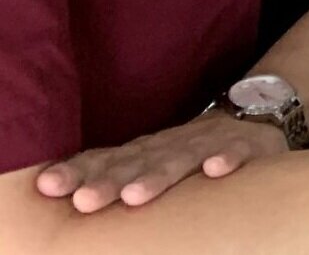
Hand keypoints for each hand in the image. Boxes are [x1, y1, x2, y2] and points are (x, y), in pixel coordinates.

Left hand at [34, 109, 288, 211]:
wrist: (256, 112)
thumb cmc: (192, 150)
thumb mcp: (154, 160)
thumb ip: (119, 173)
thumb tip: (64, 194)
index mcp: (145, 151)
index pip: (107, 159)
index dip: (79, 171)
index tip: (49, 186)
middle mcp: (171, 145)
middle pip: (137, 163)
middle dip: (109, 180)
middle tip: (85, 200)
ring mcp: (209, 143)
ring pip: (181, 160)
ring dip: (157, 176)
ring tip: (135, 196)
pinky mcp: (246, 145)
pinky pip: (237, 152)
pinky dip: (226, 159)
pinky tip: (215, 170)